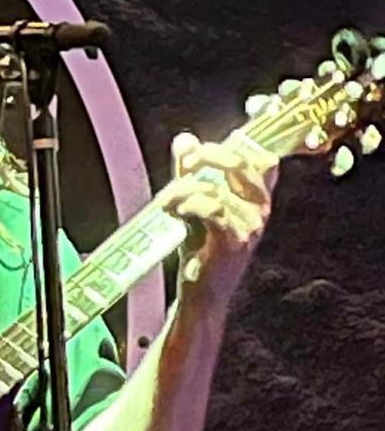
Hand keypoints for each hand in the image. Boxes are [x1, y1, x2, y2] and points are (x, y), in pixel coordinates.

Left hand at [164, 132, 277, 312]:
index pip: (263, 159)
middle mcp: (261, 209)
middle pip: (242, 162)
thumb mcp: (196, 204)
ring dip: (184, 189)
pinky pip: (213, 209)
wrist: (201, 291)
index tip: (200, 152)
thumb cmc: (201, 248)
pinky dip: (190, 205)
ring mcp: (251, 225)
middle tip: (184, 165)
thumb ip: (191, 171)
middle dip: (207, 155)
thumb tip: (185, 139)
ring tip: (167, 202)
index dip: (235, 146)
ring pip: (216, 188)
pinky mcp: (234, 241)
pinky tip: (178, 212)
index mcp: (258, 198)